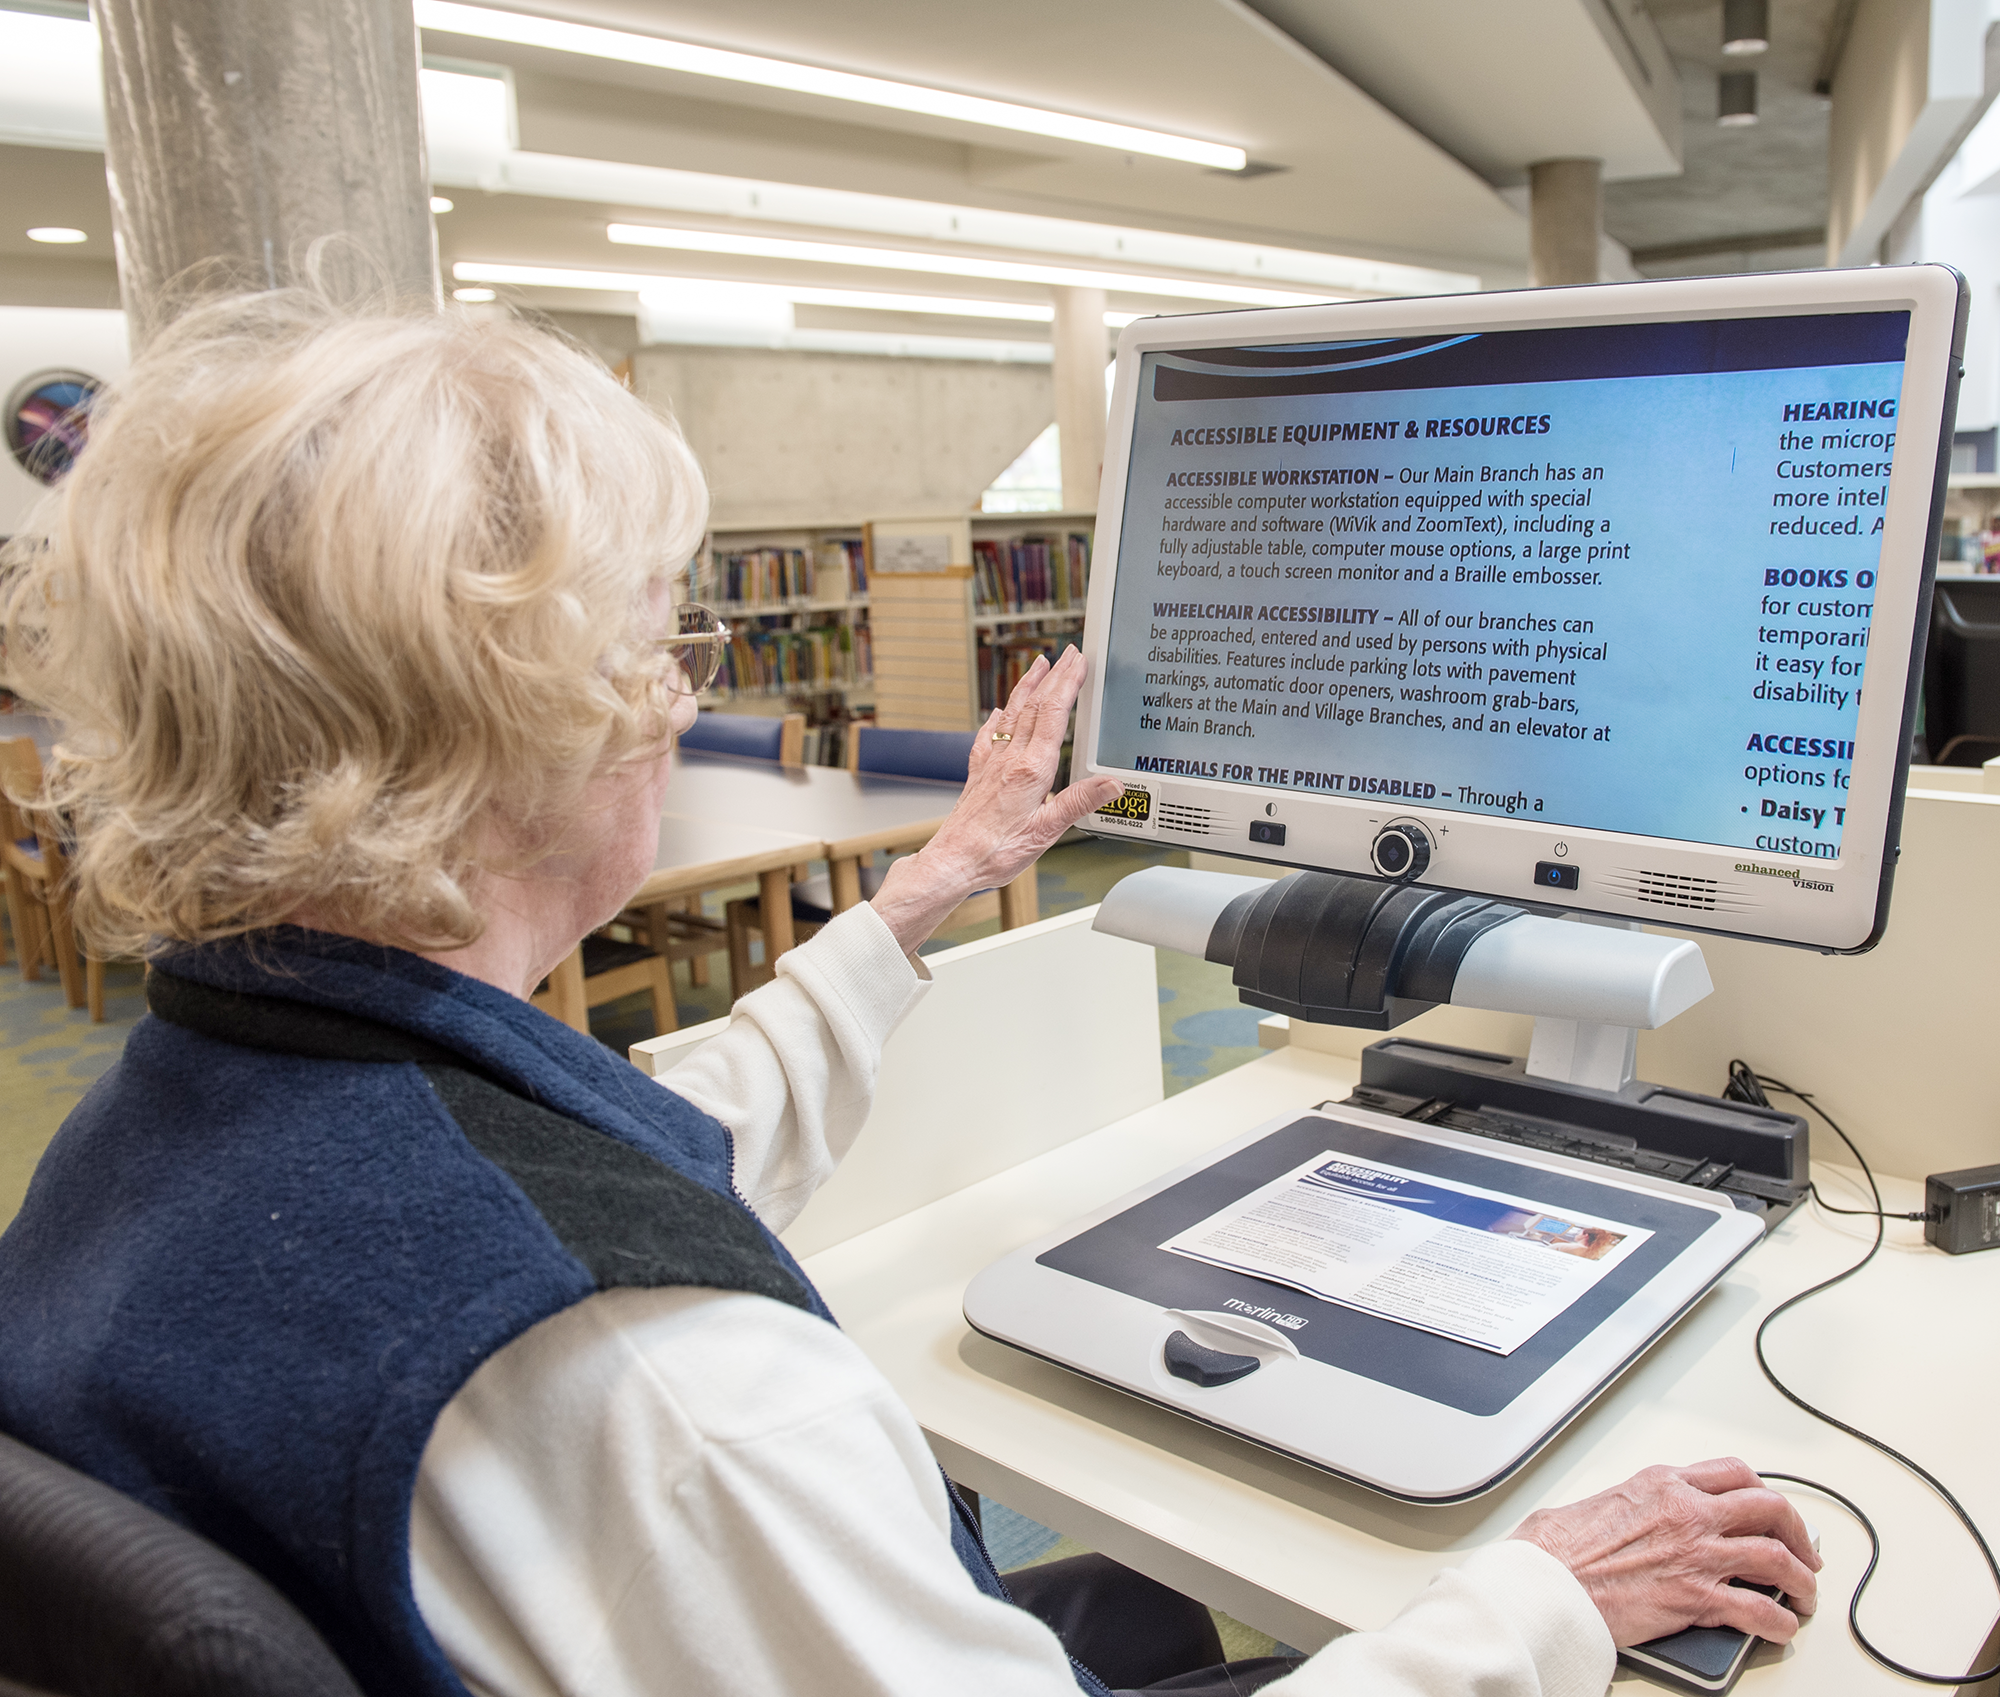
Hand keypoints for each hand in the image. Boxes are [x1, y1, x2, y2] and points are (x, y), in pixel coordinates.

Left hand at [870, 648, 1121, 953]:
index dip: (1067, 684)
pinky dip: (999, 717)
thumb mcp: (1047, 832)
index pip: (1053, 715)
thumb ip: (1079, 803)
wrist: (953, 862)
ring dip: (1027, 687)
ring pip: (1012, 714)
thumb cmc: (995, 852)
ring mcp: (991, 764)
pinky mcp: (978, 774)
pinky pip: (990, 735)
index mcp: (1030, 770)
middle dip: (1053, 676)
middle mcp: (1009, 759)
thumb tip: (1112, 784)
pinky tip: (999, 711)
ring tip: (1038, 666)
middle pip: (1035, 707)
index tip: (1079, 661)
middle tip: (1068, 653)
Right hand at [1510, 1458, 1820, 1646]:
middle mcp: (1688, 1512)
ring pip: (1776, 1558)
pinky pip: (1759, 1611)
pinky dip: (1779, 1623)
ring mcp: (1696, 1555)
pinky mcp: (1696, 1598)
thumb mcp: (1602, 1502)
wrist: (1546, 1582)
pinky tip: (1779, 1630)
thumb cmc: (1558, 1548)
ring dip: (1800, 1579)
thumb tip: (1642, 1517)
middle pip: (1769, 1508)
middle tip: (1804, 1552)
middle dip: (1797, 1531)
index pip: (1734, 1473)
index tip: (1772, 1510)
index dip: (1765, 1492)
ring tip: (1804, 1594)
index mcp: (1663, 1483)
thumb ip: (1638, 1502)